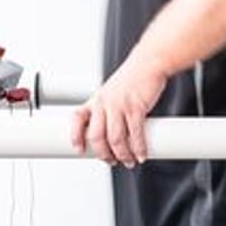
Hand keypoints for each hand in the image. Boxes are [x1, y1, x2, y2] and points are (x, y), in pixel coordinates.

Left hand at [70, 53, 168, 167]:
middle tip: (112, 161)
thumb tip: (115, 138)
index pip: (77, 118)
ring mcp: (119, 105)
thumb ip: (110, 112)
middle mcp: (104, 102)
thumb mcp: (113, 94)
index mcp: (96, 100)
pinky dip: (139, 148)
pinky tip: (141, 154)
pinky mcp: (136, 107)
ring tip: (129, 161)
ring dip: (123, 155)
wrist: (149, 63)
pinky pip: (135, 133)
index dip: (75, 135)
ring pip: (116, 138)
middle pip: (96, 136)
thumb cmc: (133, 80)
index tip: (79, 149)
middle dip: (104, 154)